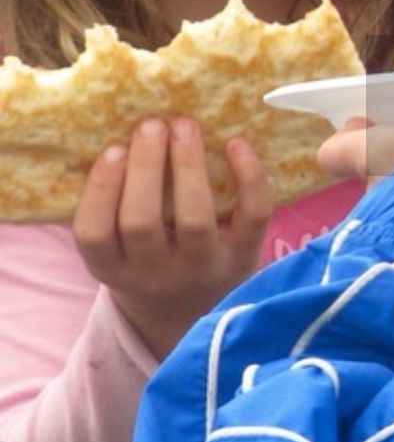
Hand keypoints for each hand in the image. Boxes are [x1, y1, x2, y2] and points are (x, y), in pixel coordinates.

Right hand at [73, 118, 271, 359]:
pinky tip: (237, 144)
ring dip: (188, 167)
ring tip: (184, 126)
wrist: (196, 316)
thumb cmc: (152, 264)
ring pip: (194, 220)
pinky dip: (249, 178)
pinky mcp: (244, 257)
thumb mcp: (121, 253)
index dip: (100, 190)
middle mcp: (157, 275)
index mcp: (115, 270)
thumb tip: (120, 135)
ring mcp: (204, 268)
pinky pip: (252, 216)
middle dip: (145, 168)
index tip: (112, 148)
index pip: (94, 235)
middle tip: (151, 125)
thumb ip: (115, 211)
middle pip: (141, 223)